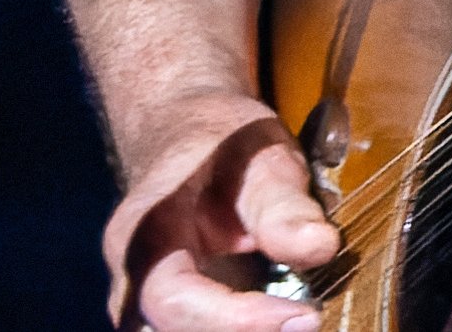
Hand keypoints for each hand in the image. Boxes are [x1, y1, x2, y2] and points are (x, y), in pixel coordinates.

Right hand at [103, 91, 336, 331]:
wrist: (189, 138)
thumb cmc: (222, 144)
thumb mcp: (261, 154)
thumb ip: (283, 204)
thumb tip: (320, 247)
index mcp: (142, 236)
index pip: (173, 299)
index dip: (235, 319)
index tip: (304, 315)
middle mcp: (131, 285)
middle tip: (309, 321)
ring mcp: (145, 307)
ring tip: (295, 318)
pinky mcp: (170, 317)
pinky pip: (197, 331)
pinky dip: (243, 329)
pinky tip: (282, 317)